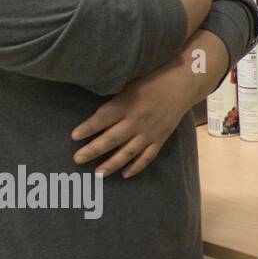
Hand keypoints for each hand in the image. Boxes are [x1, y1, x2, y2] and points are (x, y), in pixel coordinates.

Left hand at [70, 61, 196, 177]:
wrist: (182, 86)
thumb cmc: (151, 83)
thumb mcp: (130, 87)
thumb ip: (115, 103)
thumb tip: (95, 120)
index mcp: (128, 104)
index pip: (104, 118)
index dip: (88, 127)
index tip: (74, 136)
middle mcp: (137, 120)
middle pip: (113, 138)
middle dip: (94, 150)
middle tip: (78, 159)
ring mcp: (150, 132)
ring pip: (128, 151)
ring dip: (112, 163)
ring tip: (98, 174)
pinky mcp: (160, 138)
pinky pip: (148, 156)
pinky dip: (137, 166)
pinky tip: (125, 174)